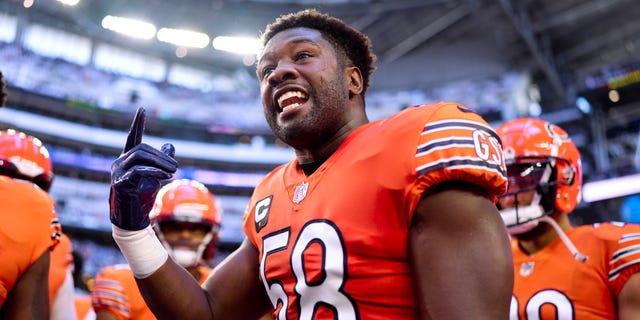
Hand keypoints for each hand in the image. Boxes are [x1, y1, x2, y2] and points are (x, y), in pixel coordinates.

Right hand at [109, 108, 177, 229]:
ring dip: (160, 164)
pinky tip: (166, 176)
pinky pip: (137, 172)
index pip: (133, 137)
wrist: (132, 218)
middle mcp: (119, 163)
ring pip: (139, 158)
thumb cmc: (143, 196)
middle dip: (161, 156)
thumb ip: (161, 160)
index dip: (138, 124)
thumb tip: (170, 146)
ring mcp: (117, 173)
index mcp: (127, 159)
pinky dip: (154, 172)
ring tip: (173, 172)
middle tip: (176, 166)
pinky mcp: (119, 183)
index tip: (142, 109)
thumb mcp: (156, 175)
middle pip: (141, 149)